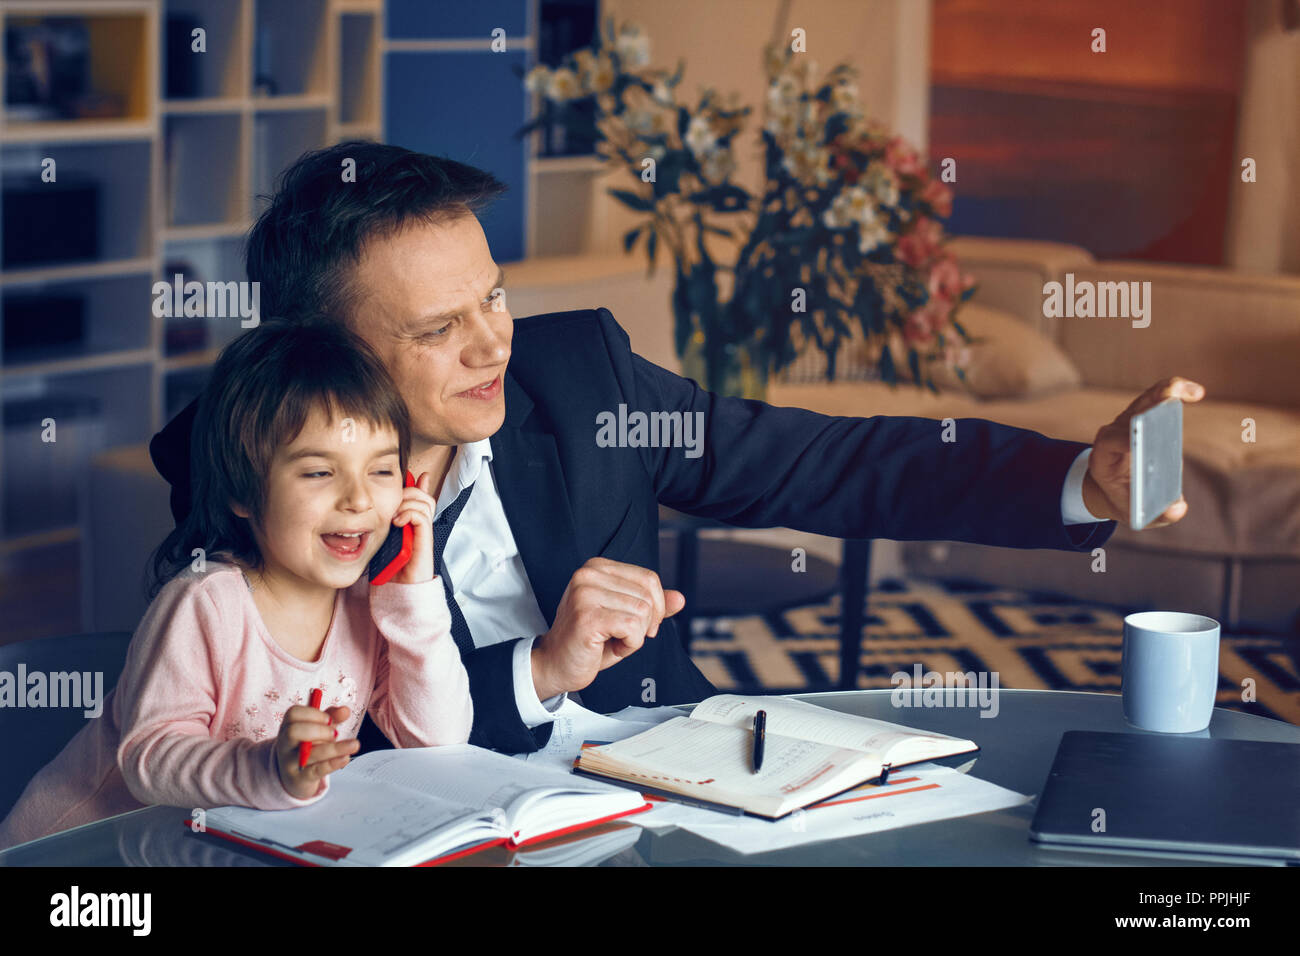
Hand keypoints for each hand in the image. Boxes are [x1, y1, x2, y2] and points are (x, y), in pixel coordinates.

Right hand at [275, 704, 358, 798]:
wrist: (294, 777)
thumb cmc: (308, 747)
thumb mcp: (318, 730)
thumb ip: (331, 717)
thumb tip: (345, 710)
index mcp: (287, 727)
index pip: (293, 714)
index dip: (313, 714)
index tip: (329, 719)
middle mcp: (285, 744)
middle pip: (293, 732)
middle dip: (318, 730)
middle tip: (334, 734)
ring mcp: (290, 763)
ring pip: (309, 754)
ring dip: (334, 748)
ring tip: (353, 745)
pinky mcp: (300, 779)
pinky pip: (316, 770)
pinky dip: (333, 763)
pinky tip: (345, 758)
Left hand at [390, 472, 436, 583]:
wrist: (401, 591)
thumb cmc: (392, 570)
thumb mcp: (384, 541)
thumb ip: (386, 526)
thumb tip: (385, 512)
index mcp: (413, 526)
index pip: (421, 498)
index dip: (419, 486)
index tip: (417, 476)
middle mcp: (422, 527)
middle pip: (423, 496)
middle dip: (408, 492)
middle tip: (394, 501)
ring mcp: (424, 533)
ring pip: (424, 503)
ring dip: (407, 503)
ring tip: (395, 516)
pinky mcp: (425, 540)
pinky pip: (421, 516)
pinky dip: (409, 514)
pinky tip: (398, 522)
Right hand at [530, 557, 685, 699]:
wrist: (555, 665)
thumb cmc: (588, 641)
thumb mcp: (625, 618)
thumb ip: (652, 606)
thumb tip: (680, 598)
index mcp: (597, 567)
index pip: (649, 578)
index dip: (656, 606)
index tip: (641, 625)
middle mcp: (588, 574)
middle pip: (648, 596)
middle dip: (645, 624)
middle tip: (621, 636)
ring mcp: (585, 594)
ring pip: (643, 612)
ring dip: (635, 636)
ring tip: (612, 640)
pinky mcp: (587, 617)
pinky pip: (633, 628)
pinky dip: (630, 645)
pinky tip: (610, 647)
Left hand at [1084, 376, 1204, 528]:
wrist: (1116, 487)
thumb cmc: (1127, 500)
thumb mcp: (1137, 513)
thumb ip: (1156, 515)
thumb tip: (1178, 509)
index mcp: (1104, 459)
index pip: (1111, 443)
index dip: (1124, 439)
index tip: (1138, 440)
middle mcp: (1113, 434)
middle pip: (1129, 415)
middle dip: (1147, 410)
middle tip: (1168, 401)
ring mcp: (1128, 421)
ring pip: (1145, 400)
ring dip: (1166, 392)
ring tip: (1192, 392)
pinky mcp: (1144, 413)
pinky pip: (1159, 397)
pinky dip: (1176, 391)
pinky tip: (1197, 393)